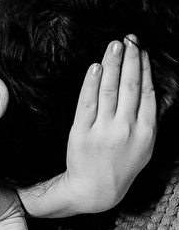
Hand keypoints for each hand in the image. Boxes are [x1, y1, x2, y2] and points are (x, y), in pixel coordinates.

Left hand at [64, 35, 155, 213]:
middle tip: (130, 39)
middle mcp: (126, 130)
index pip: (147, 93)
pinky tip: (96, 66)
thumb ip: (147, 118)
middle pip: (130, 87)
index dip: (145, 69)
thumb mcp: (144, 145)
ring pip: (109, 90)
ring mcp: (103, 131)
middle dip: (131, 60)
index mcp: (145, 132)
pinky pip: (87, 102)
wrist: (94, 190)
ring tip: (115, 45)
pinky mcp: (81, 132)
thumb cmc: (121, 164)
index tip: (142, 50)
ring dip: (113, 64)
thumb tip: (147, 85)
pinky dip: (92, 82)